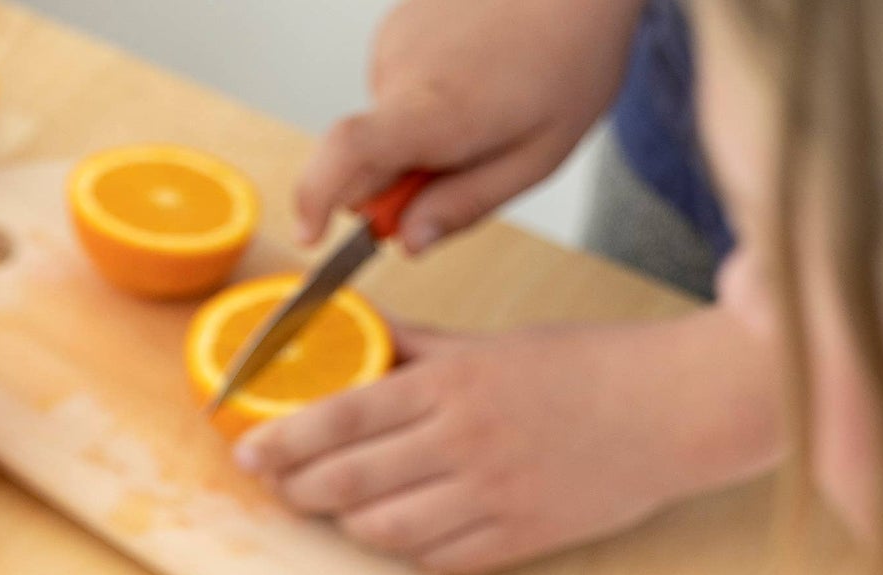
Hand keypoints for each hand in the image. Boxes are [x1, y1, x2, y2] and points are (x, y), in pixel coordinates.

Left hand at [235, 308, 784, 574]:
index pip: (340, 415)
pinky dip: (406, 550)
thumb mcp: (492, 343)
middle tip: (283, 488)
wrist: (675, 410)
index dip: (283, 440)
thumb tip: (353, 327)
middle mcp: (463, 442)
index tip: (249, 452)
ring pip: (384, 530)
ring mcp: (490, 498)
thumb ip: (417, 344)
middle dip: (301, 490)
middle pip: (348, 481)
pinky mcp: (516, 539)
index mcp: (453, 383)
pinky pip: (435, 560)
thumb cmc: (587, 368)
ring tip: (339, 509)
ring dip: (350, 524)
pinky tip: (398, 532)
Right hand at [297, 0, 646, 249]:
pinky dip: (423, 103)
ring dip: (419, 139)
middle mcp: (402, 68)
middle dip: (398, 184)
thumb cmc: (571, 58)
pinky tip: (472, 77)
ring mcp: (395, 39)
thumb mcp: (536, 158)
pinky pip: (395, 90)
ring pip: (384, 125)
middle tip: (466, 165)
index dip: (315, 199)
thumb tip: (407, 242)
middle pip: (363, 157)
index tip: (311, 235)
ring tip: (484, 107)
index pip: (347, 153)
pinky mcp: (398, 24)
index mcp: (437, 108)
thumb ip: (465, 205)